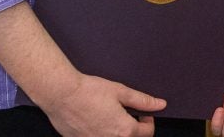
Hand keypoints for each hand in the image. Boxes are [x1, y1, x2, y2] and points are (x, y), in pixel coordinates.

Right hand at [0, 2, 164, 136]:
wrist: (62, 95)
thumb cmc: (90, 91)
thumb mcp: (121, 92)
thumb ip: (142, 101)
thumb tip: (161, 105)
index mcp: (123, 130)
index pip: (146, 133)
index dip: (148, 121)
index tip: (142, 112)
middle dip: (134, 129)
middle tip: (128, 114)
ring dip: (117, 132)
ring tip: (111, 116)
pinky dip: (101, 133)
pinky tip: (95, 120)